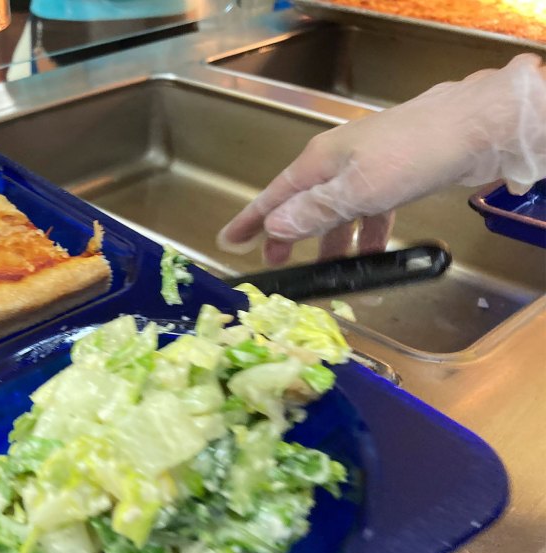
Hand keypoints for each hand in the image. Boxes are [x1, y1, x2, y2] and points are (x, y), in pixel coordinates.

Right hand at [218, 53, 545, 264]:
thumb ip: (315, 211)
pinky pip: (366, 211)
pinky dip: (364, 234)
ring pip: (335, 212)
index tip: (227, 242)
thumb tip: (274, 227)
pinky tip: (369, 254)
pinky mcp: (393, 175)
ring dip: (328, 242)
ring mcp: (365, 168)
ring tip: (326, 273)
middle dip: (286, 236)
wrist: (476, 127)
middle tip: (273, 265)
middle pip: (300, 205)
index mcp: (319, 162)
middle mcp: (336, 163)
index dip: (249, 221)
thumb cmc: (414, 153)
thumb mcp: (358, 189)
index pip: (273, 197)